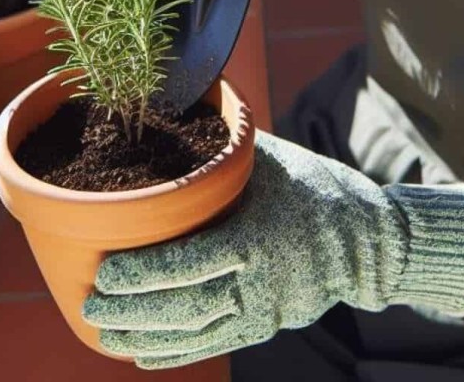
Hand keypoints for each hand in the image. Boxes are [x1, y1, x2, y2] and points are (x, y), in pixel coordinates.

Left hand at [83, 131, 463, 369]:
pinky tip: (141, 353)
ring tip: (103, 331)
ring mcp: (266, 312)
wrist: (372, 240)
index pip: (192, 263)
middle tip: (91, 304)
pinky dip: (176, 353)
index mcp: (258, 236)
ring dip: (145, 336)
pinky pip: (216, 346)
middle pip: (187, 307)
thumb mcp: (269, 159)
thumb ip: (221, 146)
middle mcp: (261, 282)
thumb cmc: (313, 186)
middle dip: (134, 311)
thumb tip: (168, 110)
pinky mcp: (268, 327)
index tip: (105, 271)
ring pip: (197, 334)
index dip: (145, 273)